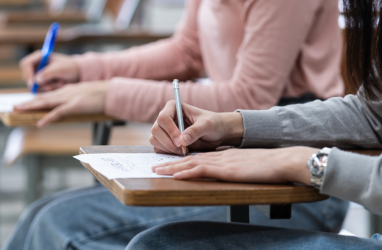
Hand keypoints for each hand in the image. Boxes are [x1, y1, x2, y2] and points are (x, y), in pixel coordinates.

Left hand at [14, 81, 108, 126]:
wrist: (112, 92)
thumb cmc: (103, 95)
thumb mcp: (87, 96)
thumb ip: (78, 99)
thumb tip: (73, 106)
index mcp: (69, 90)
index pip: (49, 95)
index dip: (37, 99)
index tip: (27, 103)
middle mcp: (66, 92)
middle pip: (43, 97)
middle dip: (28, 102)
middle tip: (15, 106)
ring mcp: (70, 98)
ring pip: (46, 102)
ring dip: (31, 106)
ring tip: (19, 110)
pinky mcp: (75, 106)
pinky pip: (59, 113)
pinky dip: (48, 118)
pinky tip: (40, 123)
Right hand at [19, 50, 78, 91]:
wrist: (79, 74)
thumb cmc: (70, 67)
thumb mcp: (60, 69)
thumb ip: (47, 73)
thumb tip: (36, 81)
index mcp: (39, 57)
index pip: (26, 64)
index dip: (28, 73)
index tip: (33, 82)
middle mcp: (37, 66)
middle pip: (27, 77)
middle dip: (39, 84)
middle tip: (50, 87)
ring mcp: (40, 75)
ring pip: (35, 85)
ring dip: (47, 87)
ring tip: (60, 83)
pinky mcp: (44, 83)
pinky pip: (41, 90)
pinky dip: (51, 89)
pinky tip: (60, 85)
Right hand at [150, 101, 243, 154]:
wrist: (216, 134)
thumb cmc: (213, 124)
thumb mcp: (207, 125)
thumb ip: (196, 131)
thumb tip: (182, 140)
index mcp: (173, 107)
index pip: (163, 118)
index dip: (170, 131)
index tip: (181, 142)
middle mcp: (166, 117)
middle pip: (156, 130)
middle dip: (168, 142)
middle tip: (182, 149)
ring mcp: (164, 130)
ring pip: (154, 140)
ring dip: (167, 148)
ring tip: (183, 151)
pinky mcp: (165, 141)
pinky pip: (158, 148)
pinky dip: (167, 152)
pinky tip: (181, 152)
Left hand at [152, 147, 317, 184]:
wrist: (281, 160)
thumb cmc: (267, 165)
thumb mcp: (246, 164)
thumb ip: (235, 166)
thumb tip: (227, 171)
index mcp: (223, 155)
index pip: (198, 157)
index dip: (181, 160)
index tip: (169, 164)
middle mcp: (219, 156)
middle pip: (190, 159)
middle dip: (171, 163)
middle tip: (155, 166)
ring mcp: (222, 162)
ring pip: (192, 163)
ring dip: (173, 167)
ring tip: (158, 170)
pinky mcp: (227, 170)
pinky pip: (202, 170)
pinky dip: (187, 172)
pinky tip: (176, 175)